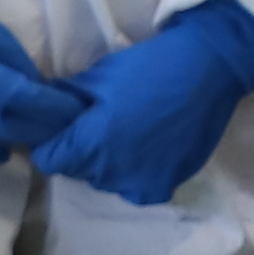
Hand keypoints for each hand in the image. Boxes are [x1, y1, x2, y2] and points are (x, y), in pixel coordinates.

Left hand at [46, 0, 253, 204]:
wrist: (209, 70)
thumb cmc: (149, 67)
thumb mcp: (98, 76)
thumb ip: (65, 99)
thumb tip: (44, 111)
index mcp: (90, 145)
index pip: (47, 160)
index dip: (50, 143)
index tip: (62, 129)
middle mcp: (111, 174)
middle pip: (77, 171)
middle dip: (80, 151)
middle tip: (98, 124)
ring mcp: (140, 185)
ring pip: (106, 181)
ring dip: (108, 163)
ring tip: (127, 133)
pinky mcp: (165, 187)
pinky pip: (135, 185)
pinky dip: (135, 170)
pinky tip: (148, 146)